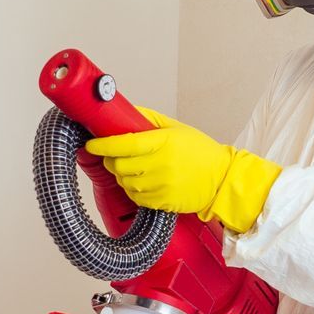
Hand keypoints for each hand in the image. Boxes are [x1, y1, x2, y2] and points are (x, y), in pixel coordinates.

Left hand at [84, 107, 281, 233]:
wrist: (222, 179)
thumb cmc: (200, 151)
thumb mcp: (176, 128)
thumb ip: (148, 119)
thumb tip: (122, 111)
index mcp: (163, 142)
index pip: (123, 144)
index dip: (102, 145)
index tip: (91, 144)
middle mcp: (161, 164)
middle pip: (119, 165)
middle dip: (111, 160)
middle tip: (114, 156)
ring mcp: (161, 185)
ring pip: (125, 182)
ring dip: (122, 175)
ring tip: (132, 168)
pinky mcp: (162, 202)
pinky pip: (135, 197)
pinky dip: (133, 190)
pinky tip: (142, 182)